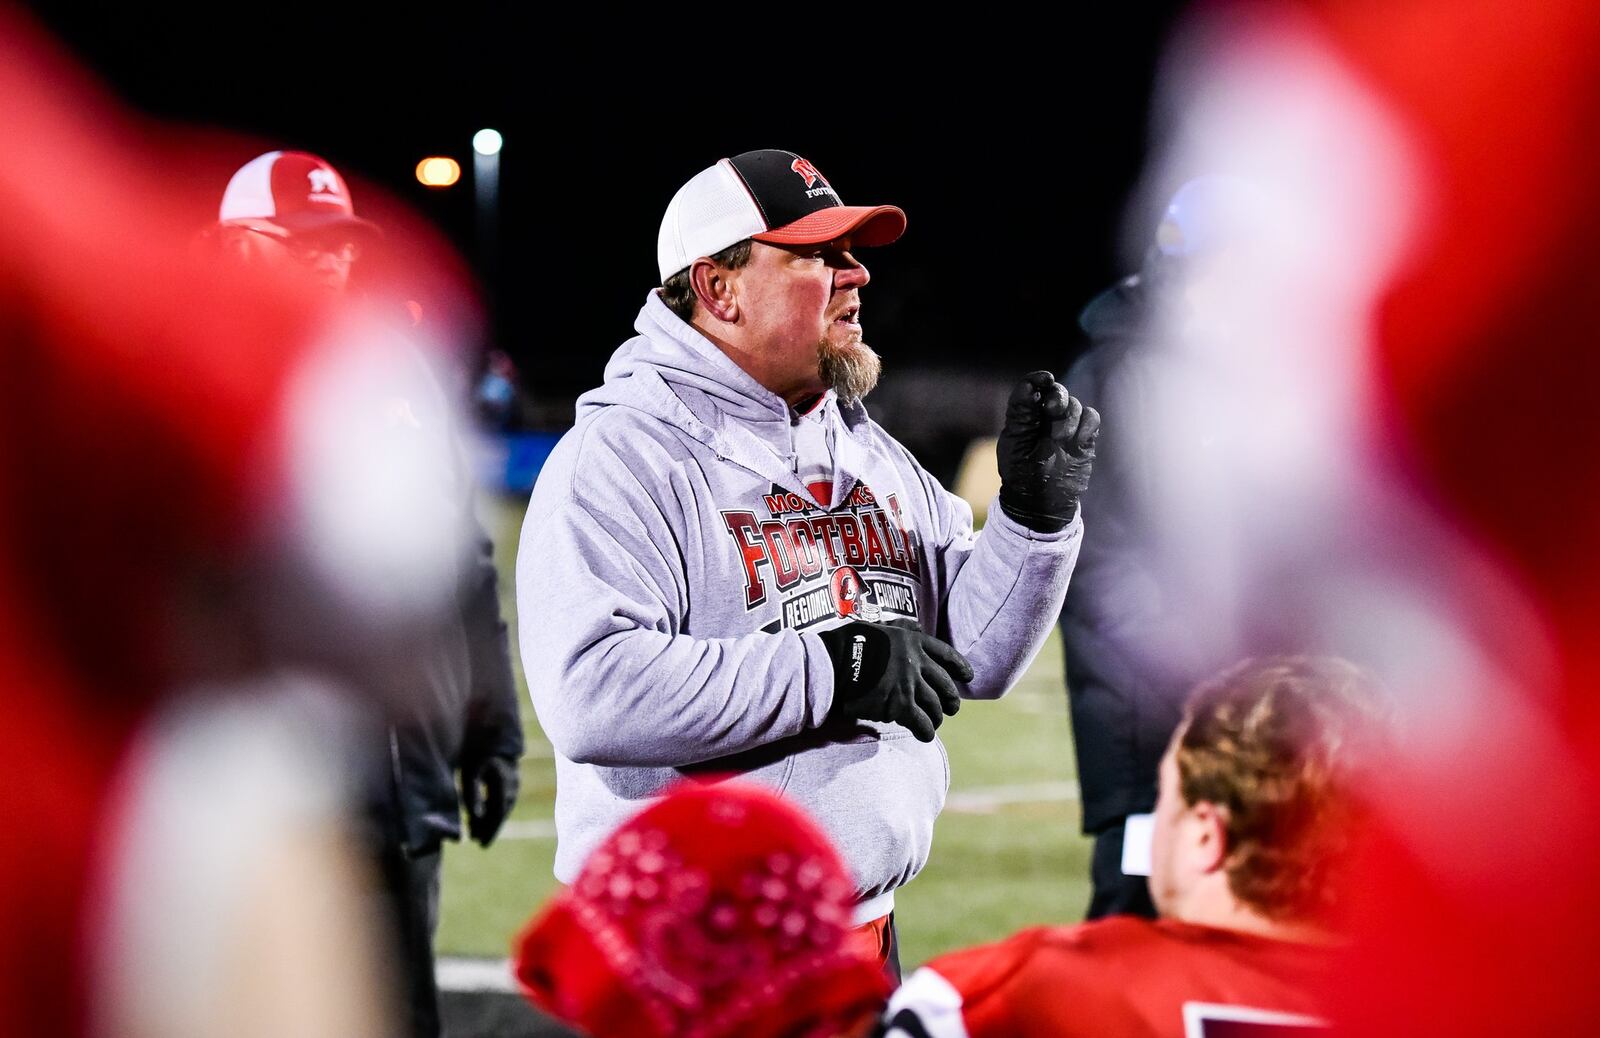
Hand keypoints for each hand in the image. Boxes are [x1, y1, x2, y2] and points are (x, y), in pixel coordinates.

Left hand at [461, 755, 519, 846]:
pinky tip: (484, 813)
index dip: (490, 829)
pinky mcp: (511, 776)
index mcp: (502, 781)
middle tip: (478, 842)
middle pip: (502, 811)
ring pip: (504, 805)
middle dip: (490, 827)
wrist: (487, 729)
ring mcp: (514, 778)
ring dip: (492, 818)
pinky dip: (494, 808)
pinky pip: (505, 797)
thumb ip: (472, 794)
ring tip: (477, 831)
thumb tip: (475, 817)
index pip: (498, 812)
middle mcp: (513, 781)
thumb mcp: (469, 771)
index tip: (480, 844)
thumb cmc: (474, 748)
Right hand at [817, 621, 972, 741]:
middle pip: (945, 684)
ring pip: (935, 706)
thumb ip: (899, 627)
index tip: (967, 676)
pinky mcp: (901, 705)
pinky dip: (926, 731)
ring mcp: (910, 685)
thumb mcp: (879, 626)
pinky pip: (922, 723)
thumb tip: (915, 625)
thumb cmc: (851, 643)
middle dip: (951, 699)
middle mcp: (917, 662)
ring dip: (937, 717)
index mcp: (913, 642)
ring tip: (933, 722)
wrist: (835, 662)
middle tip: (951, 708)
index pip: (946, 654)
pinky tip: (924, 735)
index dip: (959, 667)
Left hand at [996, 370, 1099, 532]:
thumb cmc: (1022, 474)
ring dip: (1069, 418)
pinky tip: (1078, 441)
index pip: (1034, 387)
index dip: (1039, 379)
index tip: (1045, 379)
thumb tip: (1029, 385)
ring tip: (1060, 439)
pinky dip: (1087, 426)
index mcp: (1026, 417)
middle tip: (1052, 409)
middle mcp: (1047, 418)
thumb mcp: (1015, 444)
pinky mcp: (1084, 439)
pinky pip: (1092, 419)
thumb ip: (1021, 414)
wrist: (1042, 503)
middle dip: (1057, 397)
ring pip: (1076, 406)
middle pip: (1058, 392)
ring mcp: (1067, 428)